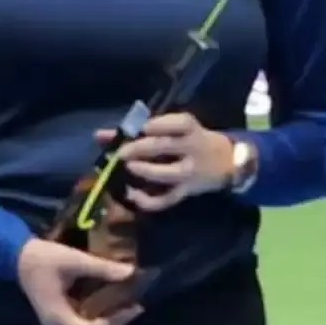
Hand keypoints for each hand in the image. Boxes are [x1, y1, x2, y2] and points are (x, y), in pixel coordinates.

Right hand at [16, 238, 142, 324]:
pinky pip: (82, 319)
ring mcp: (56, 320)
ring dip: (107, 318)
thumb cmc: (42, 258)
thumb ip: (101, 268)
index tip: (132, 307)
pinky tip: (110, 298)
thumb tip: (131, 272)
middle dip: (114, 322)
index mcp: (59, 317)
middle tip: (134, 305)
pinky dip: (98, 312)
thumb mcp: (74, 260)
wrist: (16, 254)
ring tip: (126, 302)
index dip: (115, 323)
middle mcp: (57, 324)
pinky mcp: (58, 311)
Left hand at [94, 113, 234, 211]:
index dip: (157, 125)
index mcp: (190, 128)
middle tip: (121, 153)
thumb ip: (138, 131)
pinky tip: (132, 195)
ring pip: (167, 174)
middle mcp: (192, 149)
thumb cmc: (191, 140)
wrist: (226, 162)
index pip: (177, 123)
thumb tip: (99, 135)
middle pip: (165, 147)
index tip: (141, 127)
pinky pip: (167, 199)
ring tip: (127, 168)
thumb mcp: (174, 129)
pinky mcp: (187, 192)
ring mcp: (190, 172)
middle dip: (139, 149)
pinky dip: (148, 201)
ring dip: (145, 171)